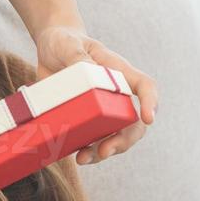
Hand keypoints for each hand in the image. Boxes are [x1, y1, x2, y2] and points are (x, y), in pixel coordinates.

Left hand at [35, 26, 157, 165]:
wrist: (49, 48)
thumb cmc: (64, 41)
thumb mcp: (68, 44)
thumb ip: (76, 56)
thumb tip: (89, 71)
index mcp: (118, 71)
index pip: (144, 86)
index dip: (151, 103)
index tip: (148, 119)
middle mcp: (115, 93)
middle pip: (132, 122)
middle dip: (124, 140)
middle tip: (106, 150)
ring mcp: (100, 109)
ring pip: (114, 136)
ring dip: (104, 151)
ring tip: (84, 158)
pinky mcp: (84, 119)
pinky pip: (91, 139)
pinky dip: (86, 151)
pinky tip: (75, 155)